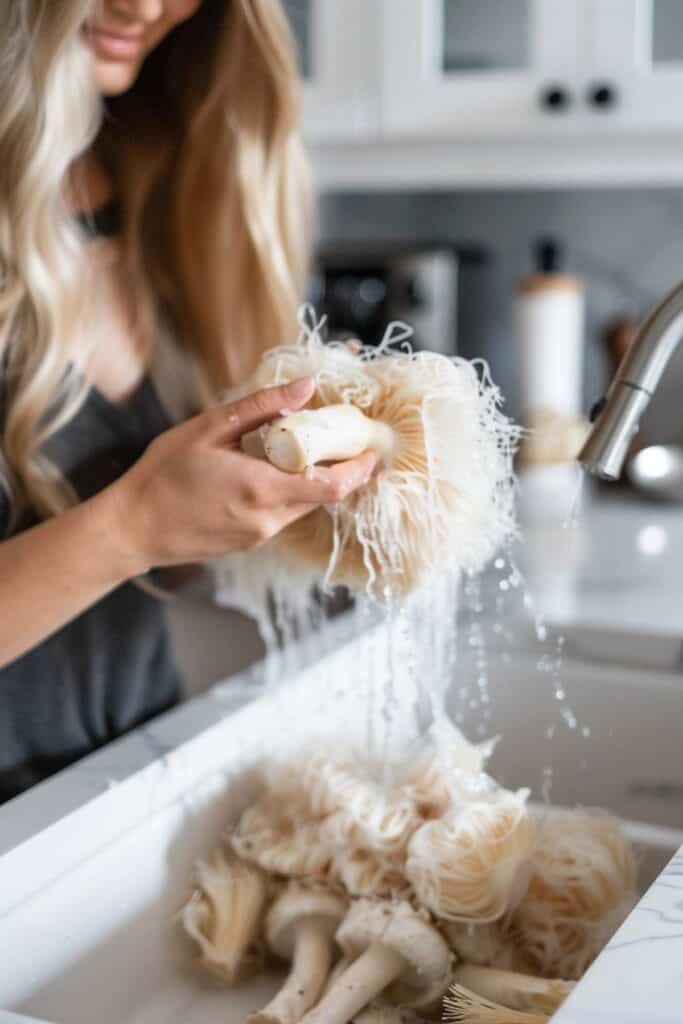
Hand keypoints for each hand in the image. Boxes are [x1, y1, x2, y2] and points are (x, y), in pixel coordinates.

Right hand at [106, 377, 375, 573]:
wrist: (134, 527)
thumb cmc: (163, 474)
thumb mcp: (209, 429)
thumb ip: (262, 408)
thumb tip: (306, 386)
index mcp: (262, 487)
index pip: (333, 485)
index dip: (360, 468)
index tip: (372, 447)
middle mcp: (268, 518)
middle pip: (324, 495)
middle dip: (339, 466)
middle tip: (340, 436)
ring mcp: (260, 534)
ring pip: (303, 505)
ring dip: (311, 478)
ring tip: (298, 448)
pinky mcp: (251, 541)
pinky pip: (283, 513)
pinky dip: (288, 491)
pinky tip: (267, 470)